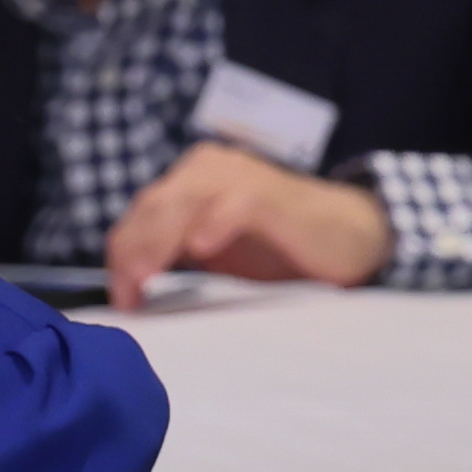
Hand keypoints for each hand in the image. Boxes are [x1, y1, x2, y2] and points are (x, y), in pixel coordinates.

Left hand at [102, 144, 392, 307]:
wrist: (349, 235)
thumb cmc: (280, 247)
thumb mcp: (216, 250)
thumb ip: (174, 253)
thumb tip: (128, 290)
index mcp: (188, 181)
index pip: (139, 216)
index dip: (122, 257)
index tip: (122, 302)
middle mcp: (207, 169)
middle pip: (153, 207)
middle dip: (133, 252)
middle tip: (128, 297)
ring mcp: (240, 177)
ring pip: (184, 202)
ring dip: (160, 240)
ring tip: (146, 276)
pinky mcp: (272, 195)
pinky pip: (236, 203)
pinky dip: (215, 223)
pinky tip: (202, 248)